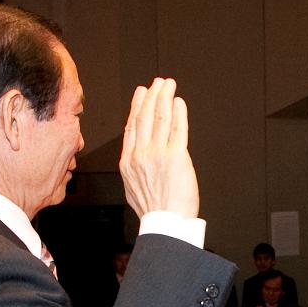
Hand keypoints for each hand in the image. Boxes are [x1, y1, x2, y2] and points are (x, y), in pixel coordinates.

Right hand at [119, 77, 198, 219]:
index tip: (141, 94)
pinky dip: (178, 113)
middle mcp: (141, 155)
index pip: (132, 127)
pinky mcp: (176, 157)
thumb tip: (138, 162)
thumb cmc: (155, 213)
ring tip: (169, 85)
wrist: (166, 224)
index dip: (137, 107)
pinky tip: (179, 103)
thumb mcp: (133, 189)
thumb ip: (135, 171)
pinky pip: (177, 129)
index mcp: (128, 162)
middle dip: (152, 96)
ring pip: (160, 119)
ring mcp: (157, 154)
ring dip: (165, 98)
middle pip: (145, 118)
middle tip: (158, 83)